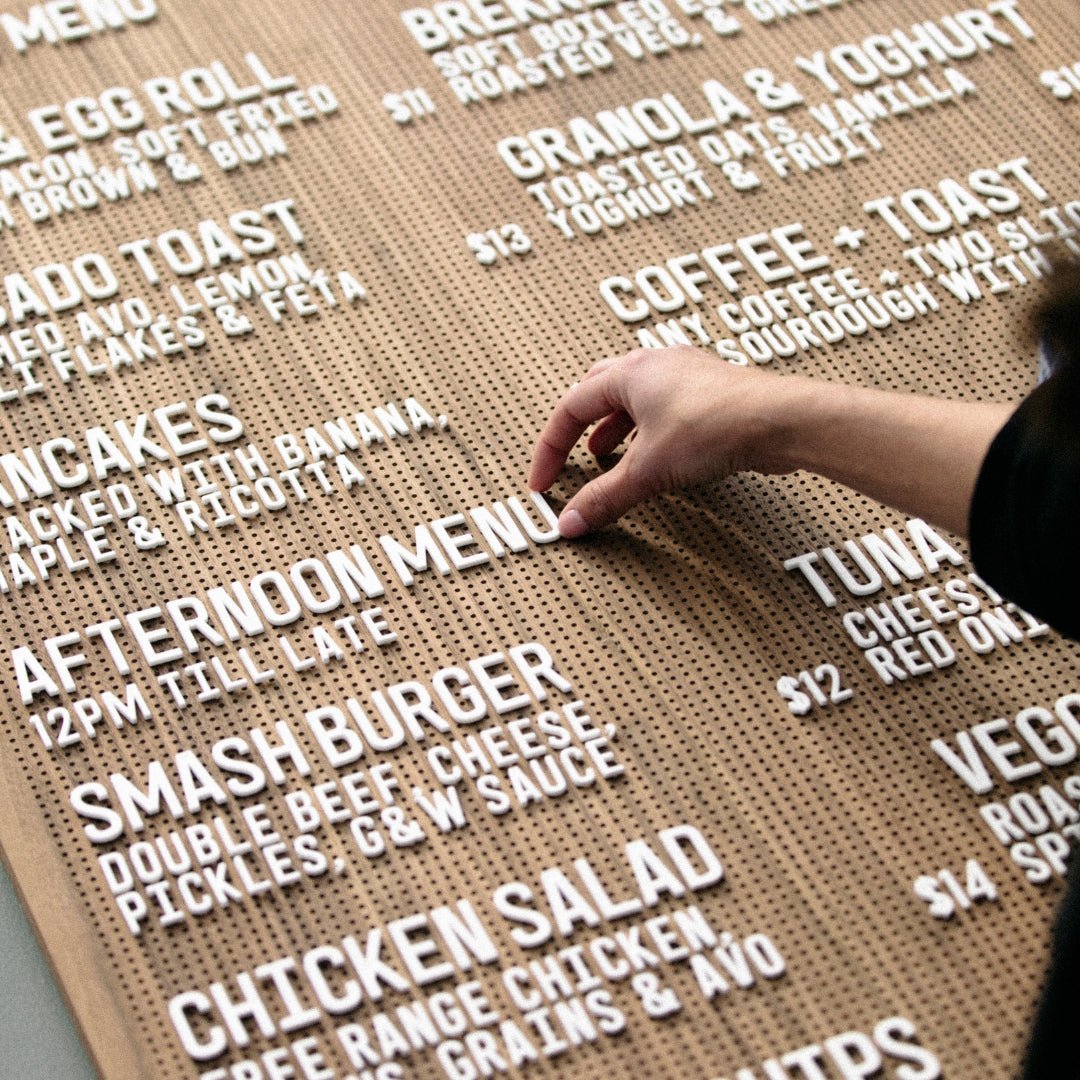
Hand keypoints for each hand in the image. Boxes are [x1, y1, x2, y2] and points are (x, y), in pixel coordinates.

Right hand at [528, 347, 793, 537]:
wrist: (779, 421)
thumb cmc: (718, 425)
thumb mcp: (648, 471)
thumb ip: (605, 498)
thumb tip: (573, 521)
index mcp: (629, 373)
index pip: (570, 408)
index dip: (551, 449)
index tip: (546, 482)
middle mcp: (654, 365)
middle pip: (598, 391)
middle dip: (579, 427)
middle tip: (571, 454)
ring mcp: (684, 374)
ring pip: (633, 397)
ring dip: (613, 428)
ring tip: (607, 455)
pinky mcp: (710, 391)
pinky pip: (663, 405)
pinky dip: (646, 429)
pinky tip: (654, 452)